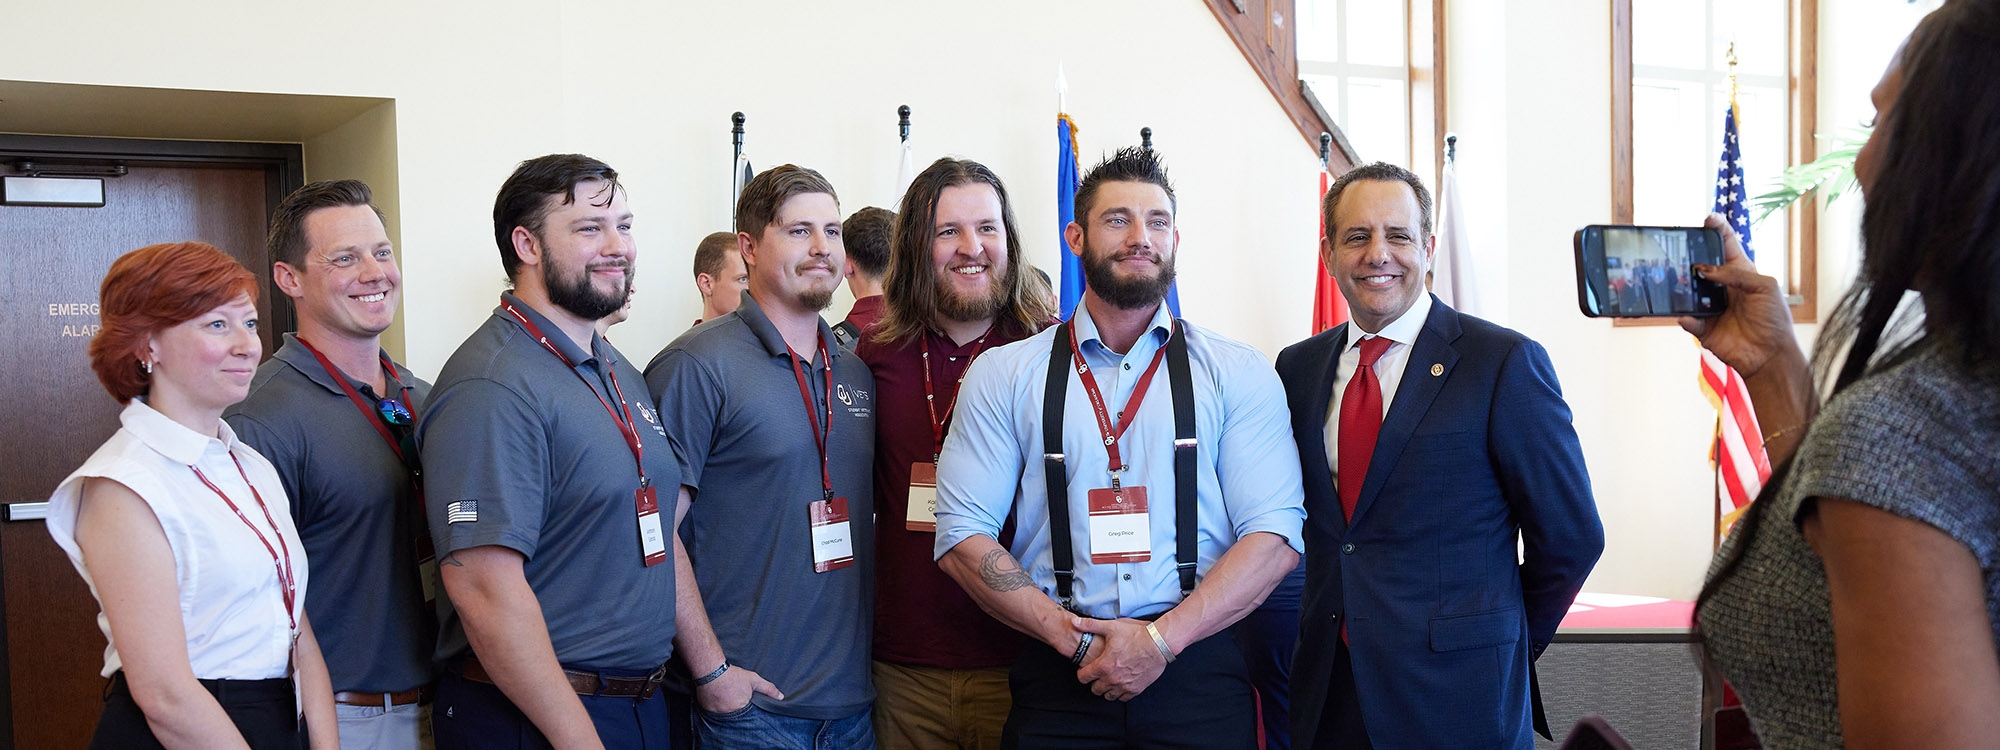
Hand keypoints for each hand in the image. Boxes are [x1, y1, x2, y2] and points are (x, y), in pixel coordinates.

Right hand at [693, 663, 782, 712]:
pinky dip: (717, 710)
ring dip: (727, 712)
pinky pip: (714, 714)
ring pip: (724, 717)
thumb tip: (781, 697)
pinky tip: (718, 702)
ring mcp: (716, 714)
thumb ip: (768, 689)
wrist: (711, 670)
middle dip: (738, 714)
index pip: (748, 718)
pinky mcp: (706, 711)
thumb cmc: (733, 676)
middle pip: (736, 719)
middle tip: (736, 704)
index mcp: (741, 710)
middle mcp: (728, 715)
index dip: (749, 714)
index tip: (748, 710)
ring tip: (727, 702)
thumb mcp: (753, 680)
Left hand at [1074, 617, 1168, 700]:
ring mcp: (1125, 686)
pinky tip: (1121, 684)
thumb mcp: (1111, 627)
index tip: (1085, 669)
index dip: (1082, 673)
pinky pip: (1123, 698)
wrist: (1159, 643)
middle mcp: (1112, 679)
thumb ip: (1091, 625)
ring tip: (1109, 680)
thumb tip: (1074, 622)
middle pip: (1095, 689)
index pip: (1083, 677)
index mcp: (1104, 665)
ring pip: (1108, 696)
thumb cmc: (1136, 635)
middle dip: (1094, 682)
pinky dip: (1120, 693)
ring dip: (1106, 689)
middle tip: (1098, 674)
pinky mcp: (1136, 689)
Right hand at [1679, 213, 1800, 377]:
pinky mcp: (1703, 328)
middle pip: (1701, 266)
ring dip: (1681, 286)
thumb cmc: (1774, 319)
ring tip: (1675, 280)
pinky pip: (1688, 319)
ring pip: (1688, 291)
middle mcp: (1722, 287)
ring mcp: (1710, 307)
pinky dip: (1686, 318)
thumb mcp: (1764, 287)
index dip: (1718, 230)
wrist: (1770, 354)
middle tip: (1680, 248)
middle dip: (1690, 256)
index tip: (1708, 218)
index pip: (1727, 246)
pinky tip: (1688, 316)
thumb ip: (1737, 274)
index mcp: (1740, 273)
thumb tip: (1706, 270)